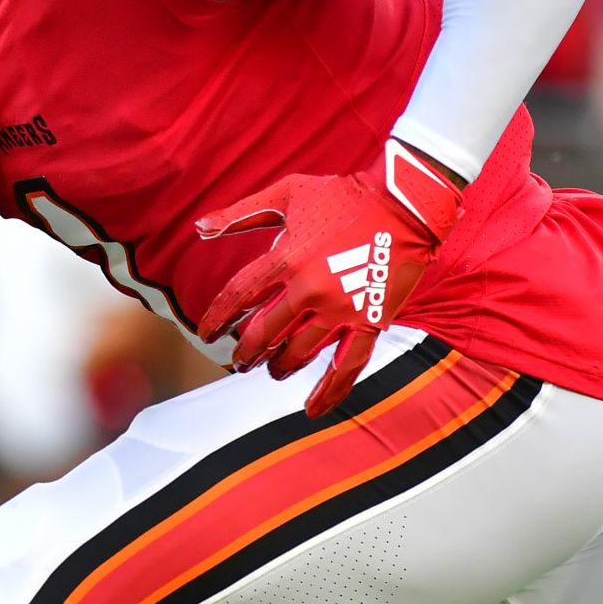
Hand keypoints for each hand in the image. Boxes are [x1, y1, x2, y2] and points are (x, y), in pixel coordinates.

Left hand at [195, 140, 463, 415]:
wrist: (404, 203)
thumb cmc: (344, 193)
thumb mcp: (287, 194)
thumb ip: (240, 214)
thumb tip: (198, 228)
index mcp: (286, 257)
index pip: (239, 295)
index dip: (218, 317)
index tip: (206, 334)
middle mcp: (309, 288)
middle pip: (265, 331)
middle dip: (246, 350)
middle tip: (239, 361)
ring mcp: (340, 308)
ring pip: (299, 352)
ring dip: (279, 366)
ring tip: (272, 370)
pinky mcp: (370, 321)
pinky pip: (347, 365)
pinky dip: (329, 391)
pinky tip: (312, 410)